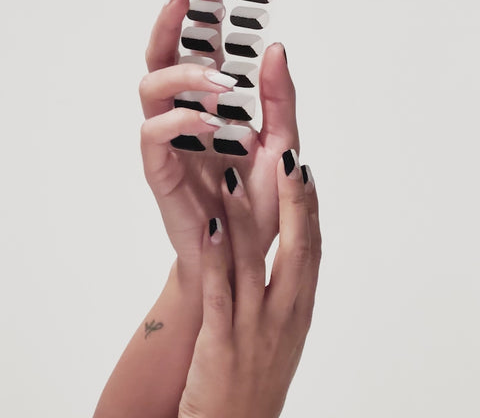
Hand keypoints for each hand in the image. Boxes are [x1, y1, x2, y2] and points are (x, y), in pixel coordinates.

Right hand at [139, 0, 298, 273]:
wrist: (244, 258)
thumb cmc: (256, 203)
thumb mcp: (281, 144)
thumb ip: (280, 99)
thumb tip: (276, 48)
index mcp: (211, 109)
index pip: (197, 56)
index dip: (200, 23)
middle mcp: (184, 120)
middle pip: (160, 61)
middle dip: (168, 27)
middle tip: (186, 0)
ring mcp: (169, 144)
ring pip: (150, 89)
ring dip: (183, 75)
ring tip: (221, 80)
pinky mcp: (160, 172)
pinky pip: (153, 136)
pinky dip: (179, 121)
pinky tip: (209, 121)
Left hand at [178, 151, 320, 417]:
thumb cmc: (258, 379)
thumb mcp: (284, 333)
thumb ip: (287, 292)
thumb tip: (290, 252)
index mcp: (300, 310)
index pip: (311, 249)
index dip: (310, 207)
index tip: (304, 170)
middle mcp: (284, 315)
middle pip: (297, 249)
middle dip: (293, 202)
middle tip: (288, 158)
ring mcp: (255, 329)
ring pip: (254, 263)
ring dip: (246, 216)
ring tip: (236, 176)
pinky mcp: (223, 344)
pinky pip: (220, 293)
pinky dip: (216, 257)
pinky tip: (211, 226)